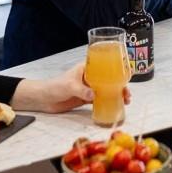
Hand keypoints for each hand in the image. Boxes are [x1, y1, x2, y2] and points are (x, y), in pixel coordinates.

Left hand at [13, 62, 131, 113]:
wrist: (44, 99)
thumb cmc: (54, 86)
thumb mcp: (69, 86)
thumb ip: (82, 90)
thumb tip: (94, 95)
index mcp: (87, 68)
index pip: (105, 65)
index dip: (117, 69)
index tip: (127, 75)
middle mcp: (90, 77)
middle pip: (109, 79)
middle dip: (120, 85)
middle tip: (127, 93)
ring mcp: (89, 88)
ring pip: (107, 90)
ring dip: (116, 95)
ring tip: (125, 101)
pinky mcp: (86, 99)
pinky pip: (100, 100)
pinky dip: (108, 102)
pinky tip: (115, 106)